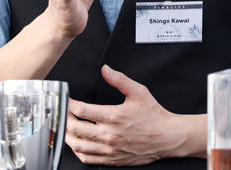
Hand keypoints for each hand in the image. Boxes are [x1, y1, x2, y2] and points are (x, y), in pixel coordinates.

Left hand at [65, 65, 205, 165]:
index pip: (82, 110)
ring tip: (66, 128)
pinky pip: (88, 158)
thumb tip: (106, 70)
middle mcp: (110, 134)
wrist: (167, 137)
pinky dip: (78, 152)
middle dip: (65, 118)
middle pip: (75, 129)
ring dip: (68, 136)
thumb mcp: (139, 92)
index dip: (69, 104)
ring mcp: (110, 149)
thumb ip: (120, 80)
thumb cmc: (154, 116)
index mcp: (114, 116)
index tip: (67, 100)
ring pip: (78, 146)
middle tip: (63, 112)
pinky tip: (77, 144)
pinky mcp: (112, 159)